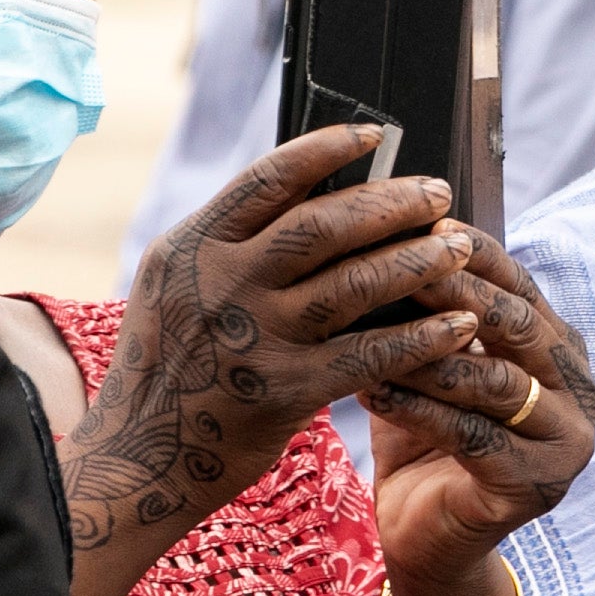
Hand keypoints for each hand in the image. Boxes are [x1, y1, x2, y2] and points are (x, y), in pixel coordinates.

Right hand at [71, 129, 500, 558]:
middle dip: (391, 204)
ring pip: (354, 283)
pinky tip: (459, 325)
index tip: (378, 135)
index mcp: (192, 246)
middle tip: (439, 194)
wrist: (136, 460)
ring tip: (459, 246)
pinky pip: (368, 354)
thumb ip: (231, 243)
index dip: (328, 149)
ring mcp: (254, 337)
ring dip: (417, 260)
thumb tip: (313, 191)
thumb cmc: (169, 365)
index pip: (269, 179)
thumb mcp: (176, 286)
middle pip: (323, 225)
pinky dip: (420, 337)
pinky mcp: (284, 391)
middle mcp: (220, 283)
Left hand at [369, 237, 594, 595]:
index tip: (422, 224)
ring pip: (495, 382)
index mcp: (561, 352)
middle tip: (399, 267)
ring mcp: (566, 443)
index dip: (475, 253)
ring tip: (371, 331)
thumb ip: (431, 314)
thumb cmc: (423, 440)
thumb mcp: (431, 366)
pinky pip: (471, 437)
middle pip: (516, 327)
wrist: (427, 540)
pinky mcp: (535, 487)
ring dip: (428, 355)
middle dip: (455, 292)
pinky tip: (372, 392)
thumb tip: (391, 238)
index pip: (521, 286)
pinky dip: (418, 410)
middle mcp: (579, 393)